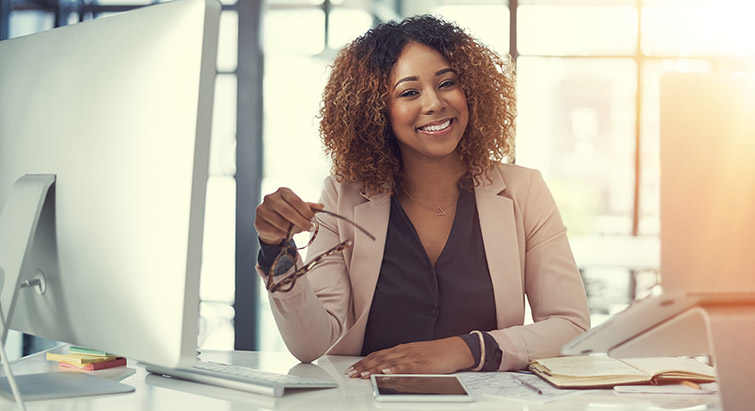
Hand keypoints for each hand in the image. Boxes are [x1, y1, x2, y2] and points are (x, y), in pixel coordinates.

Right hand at [255, 187, 322, 244]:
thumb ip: (309, 207)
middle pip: (289, 212)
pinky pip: (275, 231)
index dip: (306, 211)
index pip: (296, 200)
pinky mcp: (258, 222)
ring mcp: (262, 209)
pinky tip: (287, 234)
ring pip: (282, 223)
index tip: (313, 219)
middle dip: (302, 222)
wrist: (270, 225)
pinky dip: (284, 234)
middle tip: (310, 228)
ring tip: (300, 231)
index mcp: (282, 191)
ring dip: (294, 229)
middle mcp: (270, 198)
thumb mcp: (298, 208)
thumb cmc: (286, 214)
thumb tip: (322, 206)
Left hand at [345, 337, 474, 377]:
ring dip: (374, 369)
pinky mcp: (422, 364)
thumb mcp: (415, 355)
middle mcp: (404, 351)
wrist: (454, 349)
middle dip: (364, 366)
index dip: (363, 362)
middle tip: (351, 373)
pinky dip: (395, 369)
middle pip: (379, 358)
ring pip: (390, 362)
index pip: (378, 354)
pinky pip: (406, 367)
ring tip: (363, 374)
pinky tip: (387, 372)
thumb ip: (401, 360)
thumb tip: (385, 368)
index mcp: (402, 349)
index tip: (352, 368)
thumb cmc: (436, 354)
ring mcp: (413, 357)